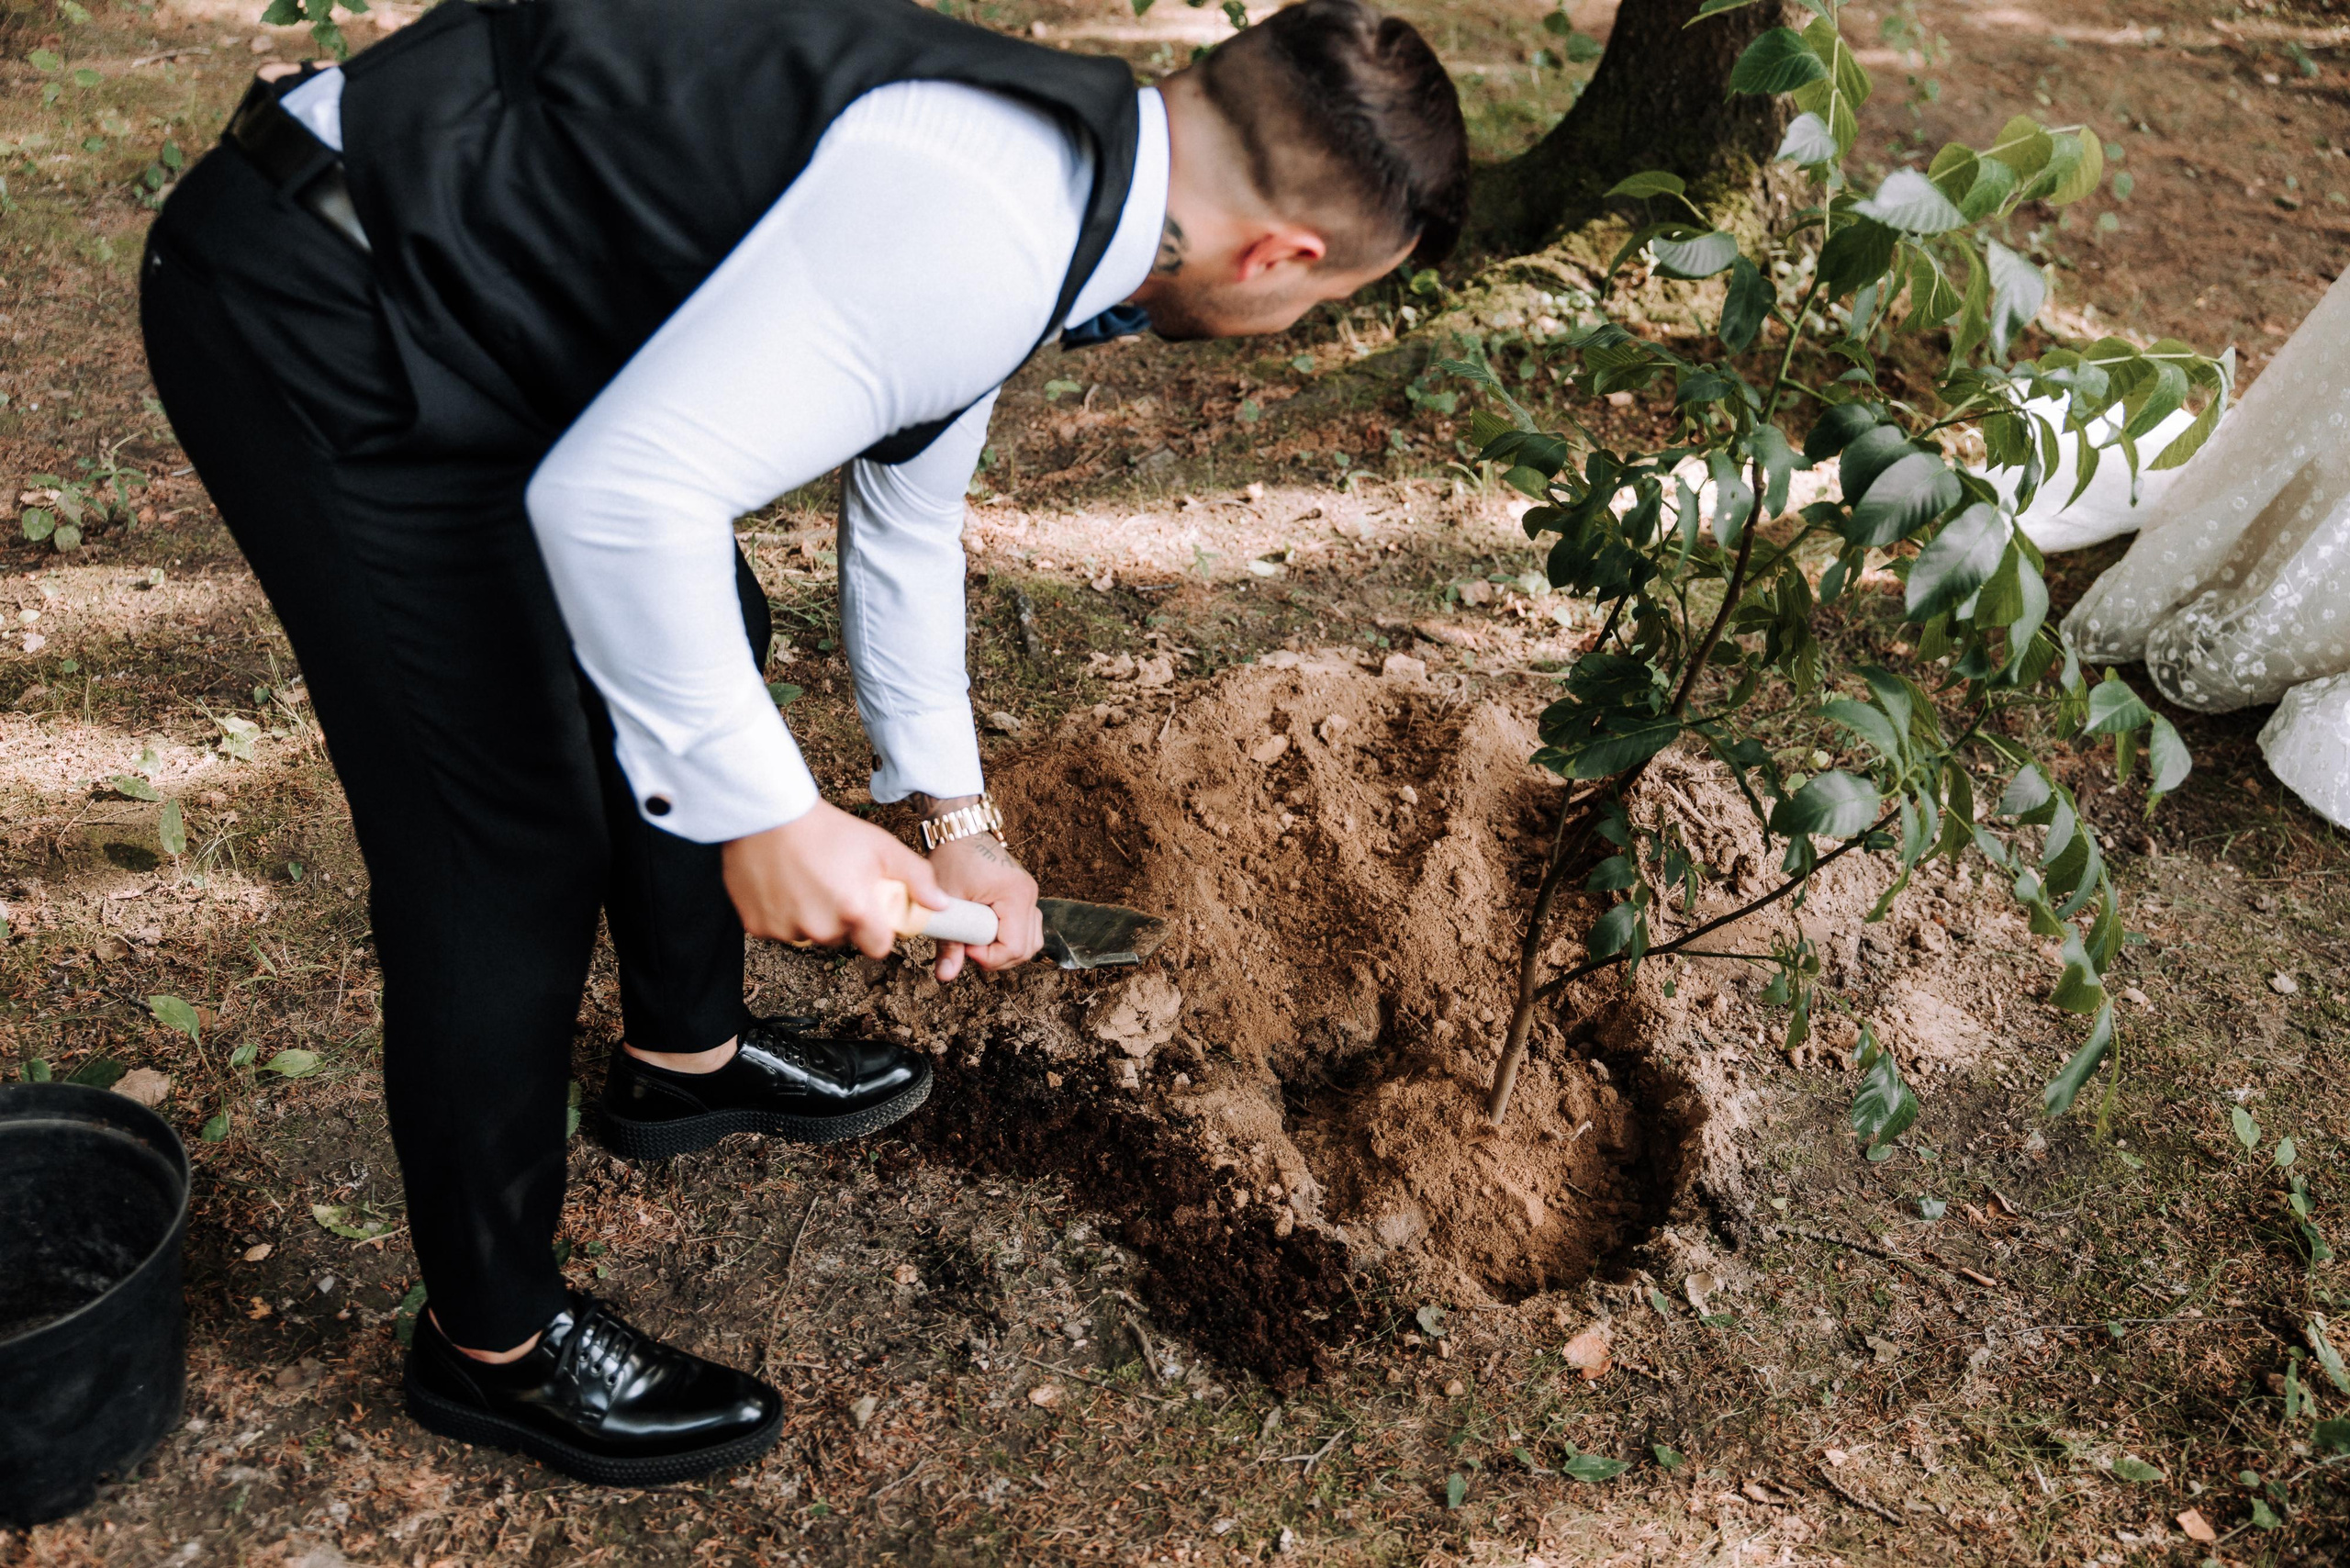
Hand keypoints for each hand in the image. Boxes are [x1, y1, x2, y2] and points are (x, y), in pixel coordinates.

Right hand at [722, 801, 946, 959]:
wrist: (768, 813)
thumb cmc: (826, 828)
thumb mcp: (881, 846)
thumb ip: (915, 878)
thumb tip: (940, 904)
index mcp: (855, 912)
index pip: (877, 947)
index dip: (877, 930)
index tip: (870, 910)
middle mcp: (820, 928)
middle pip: (842, 939)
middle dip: (843, 919)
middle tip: (836, 884)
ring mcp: (786, 929)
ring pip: (809, 935)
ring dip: (811, 917)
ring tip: (807, 880)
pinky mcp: (757, 926)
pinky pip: (778, 929)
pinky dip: (781, 913)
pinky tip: (783, 884)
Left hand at [927, 832, 1041, 981]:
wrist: (959, 830)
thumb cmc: (952, 857)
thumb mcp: (947, 901)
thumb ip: (948, 942)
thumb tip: (946, 976)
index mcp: (1015, 895)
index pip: (1014, 947)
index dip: (989, 956)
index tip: (965, 946)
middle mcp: (1029, 895)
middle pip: (1027, 949)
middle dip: (997, 957)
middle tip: (968, 947)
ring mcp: (1029, 895)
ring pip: (1030, 941)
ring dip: (1004, 950)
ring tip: (975, 940)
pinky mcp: (1022, 896)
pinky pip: (1025, 928)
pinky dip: (1007, 938)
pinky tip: (983, 931)